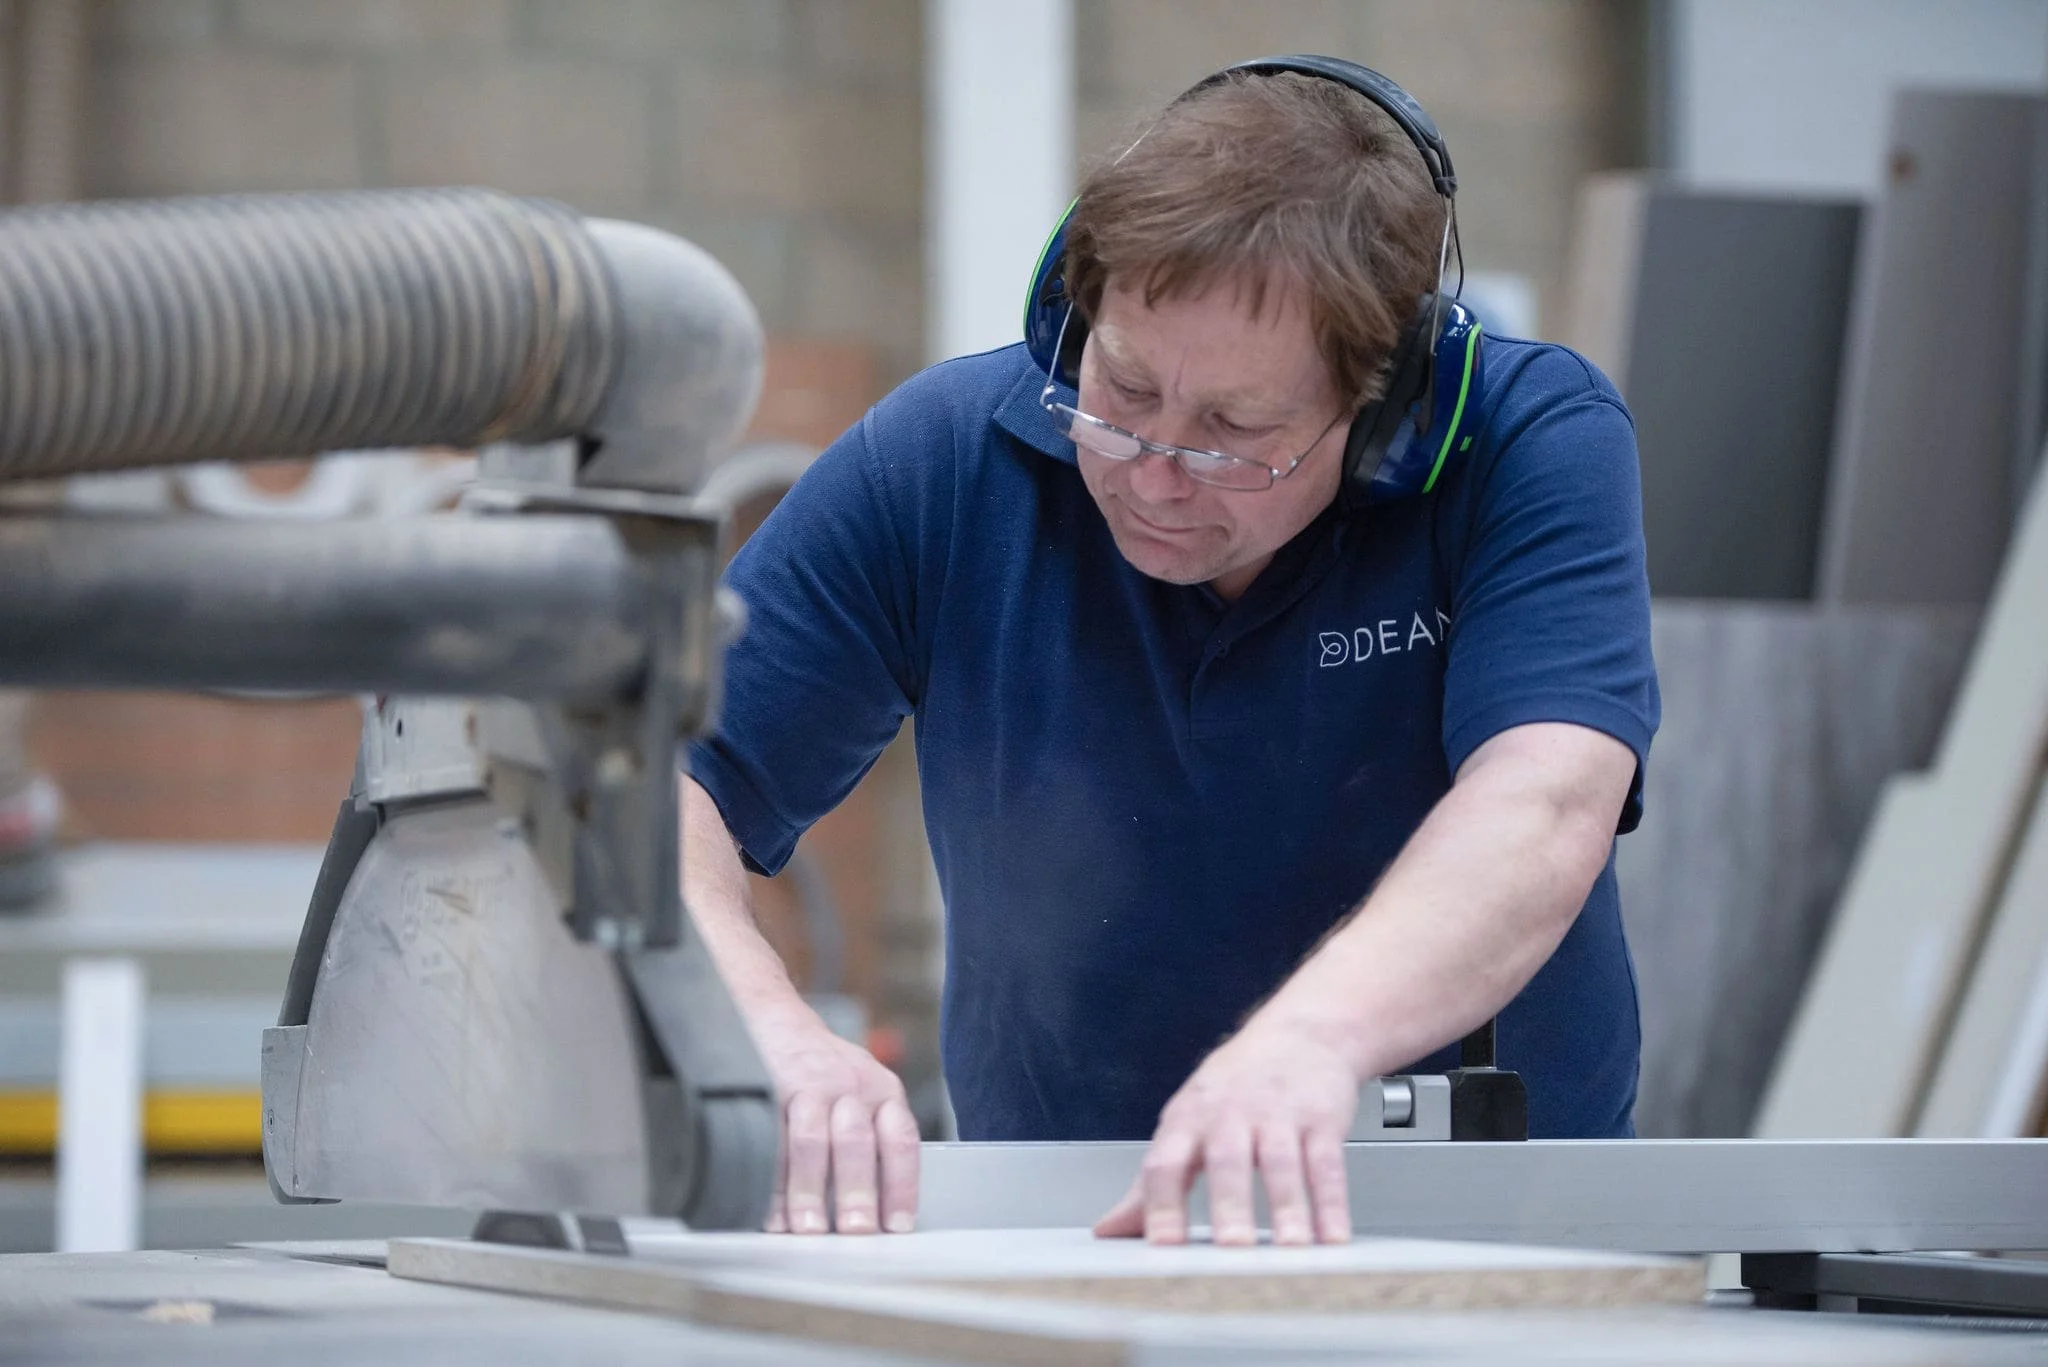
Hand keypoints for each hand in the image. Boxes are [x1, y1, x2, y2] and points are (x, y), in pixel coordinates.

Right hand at [750, 1009, 919, 1234]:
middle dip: (857, 1192)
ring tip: (809, 1229)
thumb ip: (873, 1141)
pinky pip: (770, 1140)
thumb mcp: (863, 1092)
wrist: (777, 1019)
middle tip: (856, 1231)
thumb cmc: (825, 1071)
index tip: (897, 1227)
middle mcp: (850, 1086)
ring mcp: (808, 1086)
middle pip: (856, 1144)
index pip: (900, 1141)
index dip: (901, 1186)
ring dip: (810, 1191)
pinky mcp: (769, 1088)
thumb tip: (878, 1214)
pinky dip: (770, 1181)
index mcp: (882, 1092)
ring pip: (812, 1142)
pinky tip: (770, 1212)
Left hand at [1093, 1016, 1356, 1245]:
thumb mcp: (1185, 1123)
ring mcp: (1278, 1113)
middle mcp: (1230, 1114)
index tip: (1162, 1244)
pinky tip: (1332, 1235)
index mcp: (1188, 1120)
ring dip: (1287, 1206)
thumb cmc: (1234, 1087)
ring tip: (1291, 1247)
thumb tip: (1110, 1231)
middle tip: (1232, 1247)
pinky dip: (1330, 1200)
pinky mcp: (1321, 1118)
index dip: (1161, 1203)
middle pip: (1227, 1159)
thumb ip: (1151, 1184)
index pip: (1166, 1162)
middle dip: (1229, 1203)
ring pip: (1281, 1161)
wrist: (1300, 1033)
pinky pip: (1326, 1162)